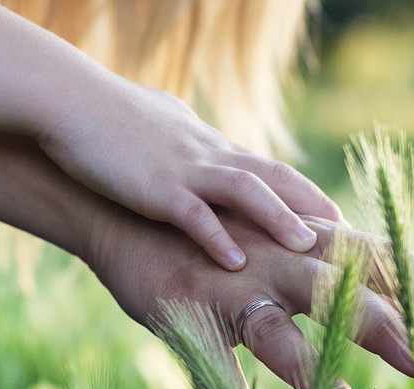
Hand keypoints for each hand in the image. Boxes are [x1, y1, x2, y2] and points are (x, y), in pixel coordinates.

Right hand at [0, 0, 339, 270]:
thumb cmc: (113, 117)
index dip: (305, 194)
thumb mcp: (166, 129)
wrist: (68, 100)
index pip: (271, 170)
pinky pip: (191, 214)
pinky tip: (235, 262)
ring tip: (308, 246)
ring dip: (279, 218)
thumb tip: (206, 145)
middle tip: (344, 235)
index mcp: (213, 148)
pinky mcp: (155, 186)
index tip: (333, 217)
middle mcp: (209, 156)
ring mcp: (185, 170)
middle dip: (310, 206)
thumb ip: (191, 143)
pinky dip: (215, 236)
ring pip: (245, 191)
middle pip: (274, 178)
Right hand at [86, 207, 413, 388]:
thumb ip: (328, 272)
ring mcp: (233, 283)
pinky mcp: (187, 310)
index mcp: (312, 242)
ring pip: (279, 324)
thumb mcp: (284, 244)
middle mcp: (281, 257)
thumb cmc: (224, 236)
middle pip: (346, 293)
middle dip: (392, 327)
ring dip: (311, 361)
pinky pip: (211, 361)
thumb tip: (377, 306)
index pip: (382, 262)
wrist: (134, 212)